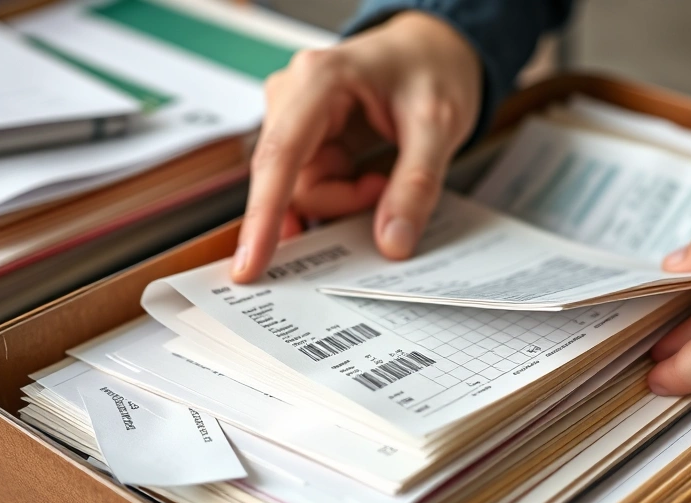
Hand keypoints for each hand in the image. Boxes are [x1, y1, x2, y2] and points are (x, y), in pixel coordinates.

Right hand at [231, 12, 481, 281]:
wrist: (435, 49)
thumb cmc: (432, 67)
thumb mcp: (439, 124)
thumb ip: (416, 184)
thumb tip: (392, 240)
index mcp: (319, 78)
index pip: (280, 156)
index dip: (262, 215)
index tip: (251, 264)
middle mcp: (294, 96)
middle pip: (289, 182)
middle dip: (338, 202)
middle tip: (382, 192)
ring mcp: (296, 120)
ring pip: (302, 192)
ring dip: (346, 200)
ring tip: (384, 179)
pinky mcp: (306, 140)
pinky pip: (313, 188)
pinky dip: (345, 196)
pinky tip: (372, 181)